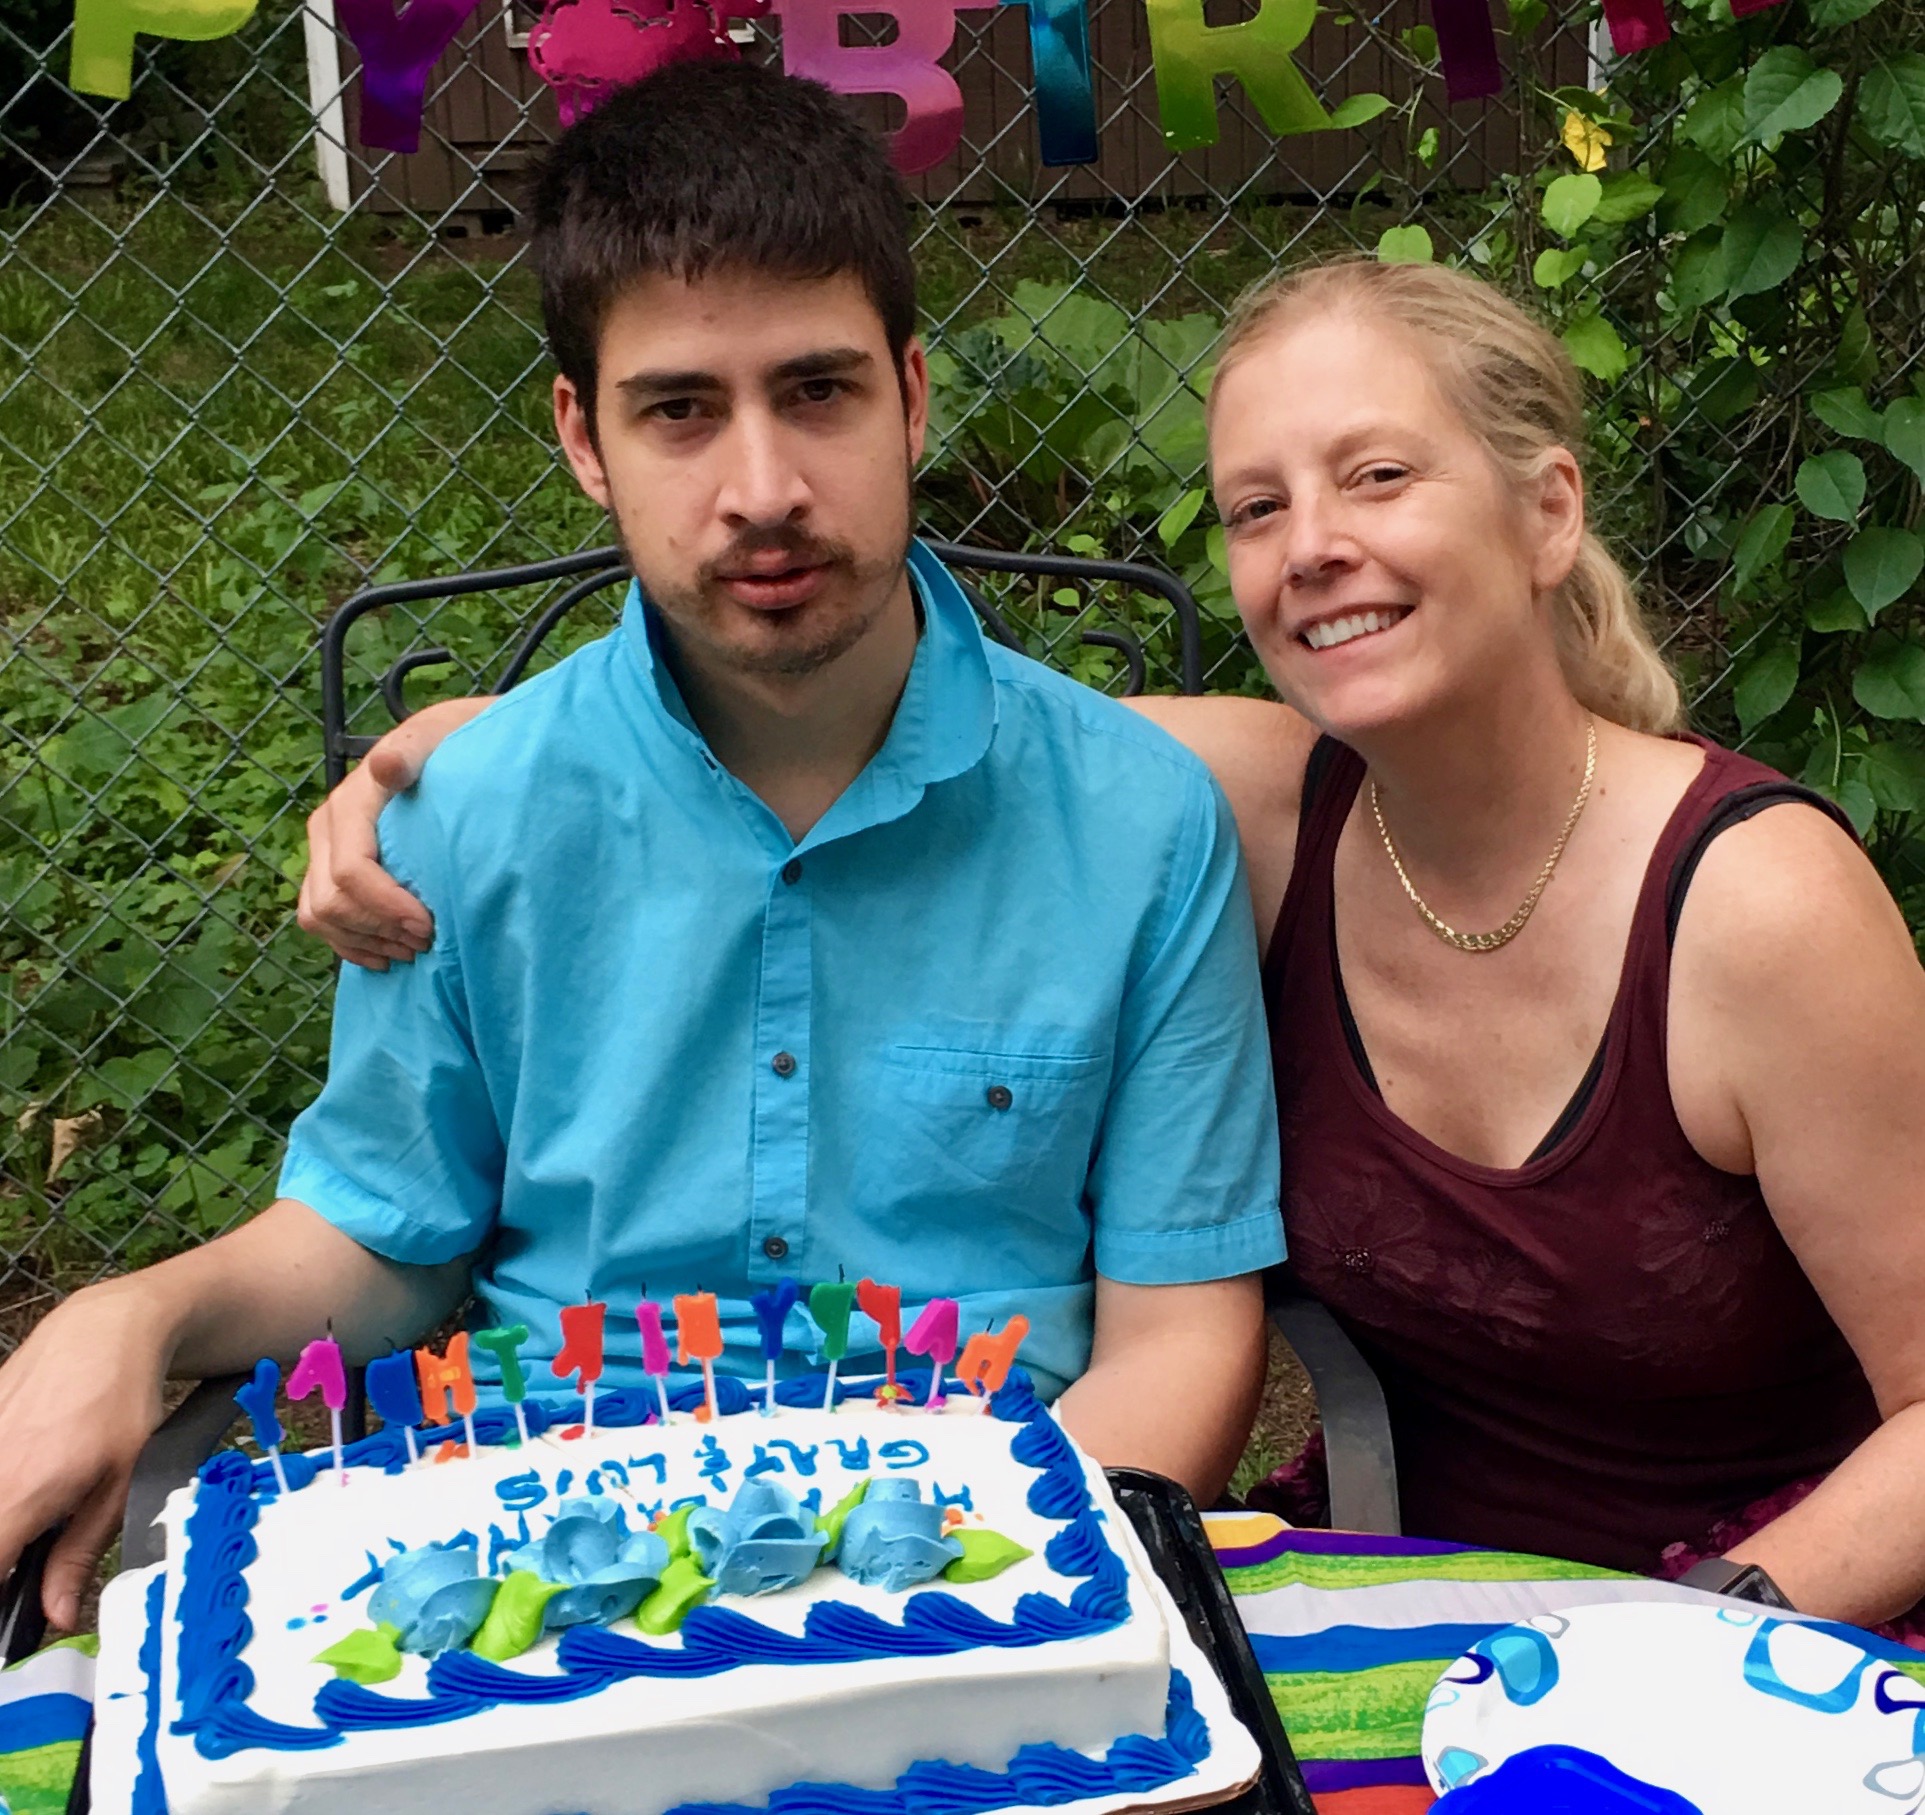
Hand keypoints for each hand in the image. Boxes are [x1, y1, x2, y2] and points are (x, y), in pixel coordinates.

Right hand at [0, 1282, 170, 1629]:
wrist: (102, 1332)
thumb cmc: (122, 1404)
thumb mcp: (122, 1483)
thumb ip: (79, 1553)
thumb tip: (57, 1615)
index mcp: (16, 1499)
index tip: (12, 1612)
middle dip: (3, 1560)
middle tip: (26, 1565)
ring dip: (6, 1524)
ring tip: (32, 1522)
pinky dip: (3, 1488)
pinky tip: (28, 1483)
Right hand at [296, 697, 489, 968]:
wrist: (442, 744)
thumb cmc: (448, 745)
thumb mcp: (436, 741)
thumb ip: (411, 753)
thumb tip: (387, 764)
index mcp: (349, 804)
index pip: (350, 870)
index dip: (385, 905)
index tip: (428, 924)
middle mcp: (327, 829)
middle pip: (330, 901)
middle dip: (378, 928)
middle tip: (428, 940)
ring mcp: (325, 852)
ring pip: (319, 915)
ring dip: (365, 941)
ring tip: (413, 948)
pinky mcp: (330, 870)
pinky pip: (321, 921)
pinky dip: (351, 945)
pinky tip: (387, 955)